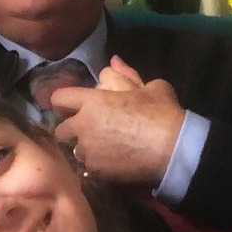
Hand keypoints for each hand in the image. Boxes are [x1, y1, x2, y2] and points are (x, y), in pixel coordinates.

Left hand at [52, 56, 184, 183]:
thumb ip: (126, 74)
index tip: (71, 107)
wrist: (173, 150)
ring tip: (102, 148)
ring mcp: (88, 151)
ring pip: (75, 150)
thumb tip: (114, 61)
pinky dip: (96, 165)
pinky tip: (111, 162)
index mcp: (92, 102)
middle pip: (61, 130)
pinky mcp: (97, 171)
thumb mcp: (149, 87)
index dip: (63, 102)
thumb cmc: (162, 113)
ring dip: (84, 148)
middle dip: (71, 130)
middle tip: (88, 130)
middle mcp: (83, 126)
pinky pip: (88, 167)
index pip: (59, 98)